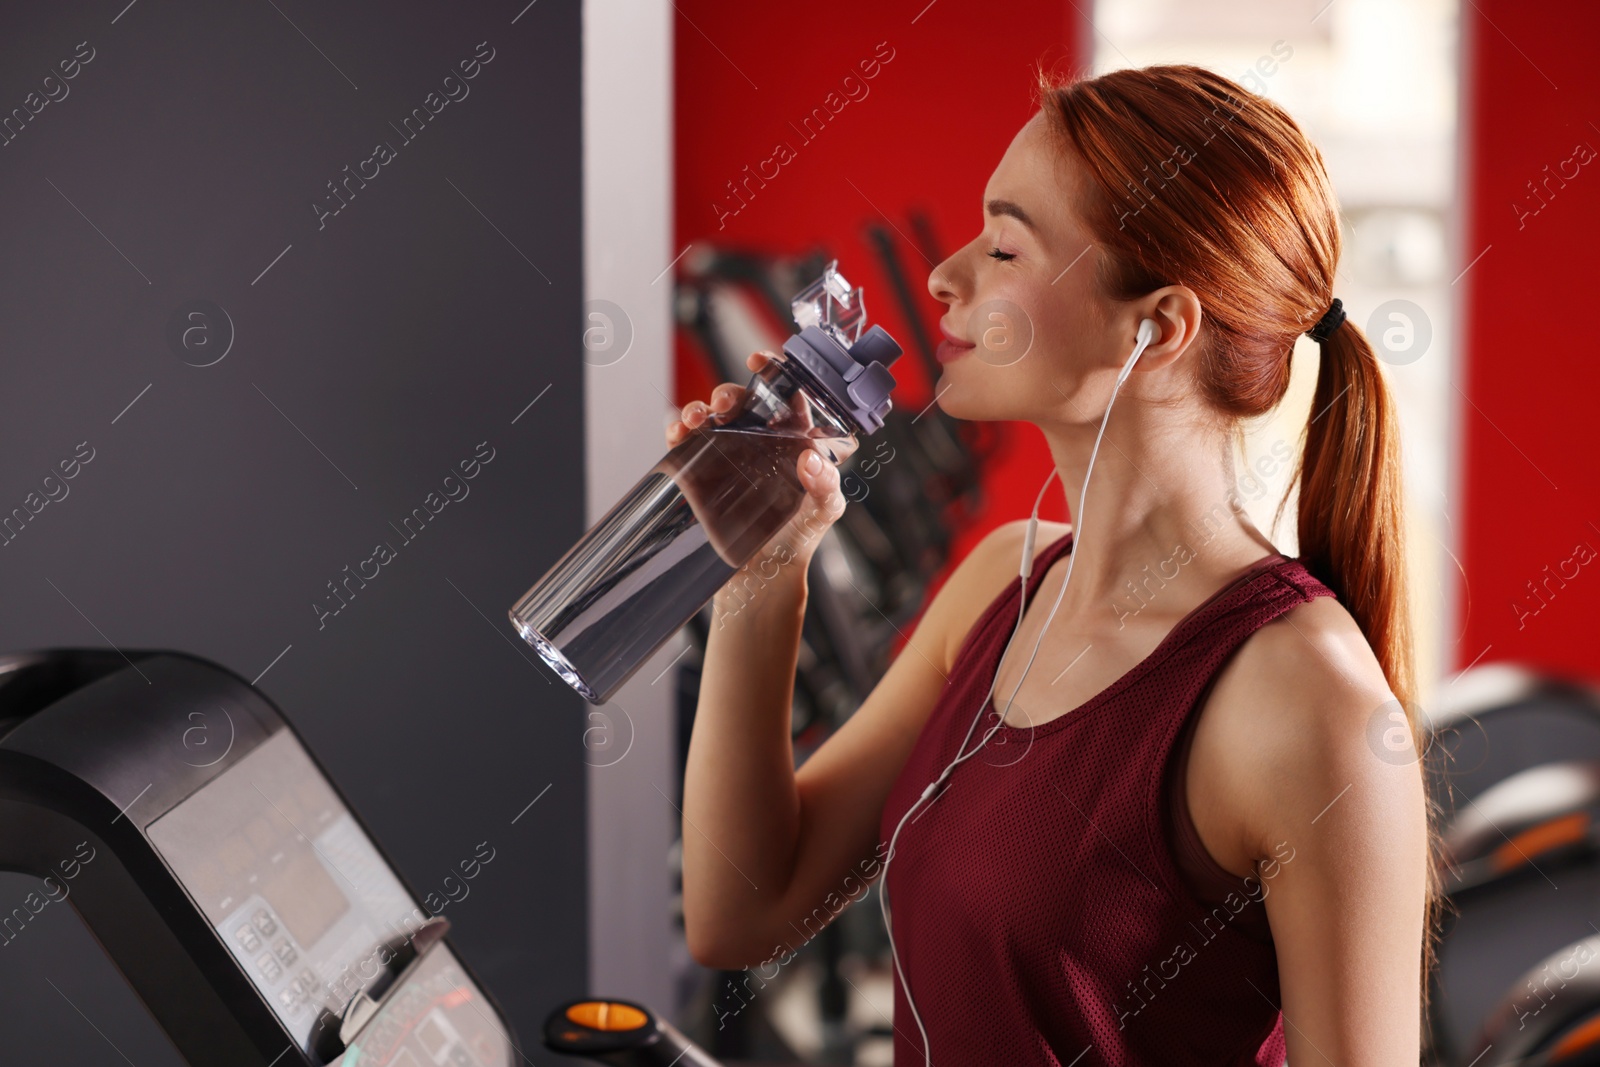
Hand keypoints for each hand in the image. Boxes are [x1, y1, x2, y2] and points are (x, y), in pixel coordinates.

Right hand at [665, 351, 847, 594]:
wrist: (763, 577)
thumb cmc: (799, 538)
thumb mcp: (823, 511)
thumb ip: (825, 487)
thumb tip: (811, 462)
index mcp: (794, 439)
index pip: (787, 395)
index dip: (774, 372)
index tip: (760, 360)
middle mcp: (760, 441)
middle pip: (744, 402)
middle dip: (731, 392)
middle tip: (727, 402)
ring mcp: (730, 455)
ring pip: (712, 417)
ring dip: (701, 408)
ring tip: (698, 418)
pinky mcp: (704, 472)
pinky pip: (687, 444)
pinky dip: (679, 431)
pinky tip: (679, 432)